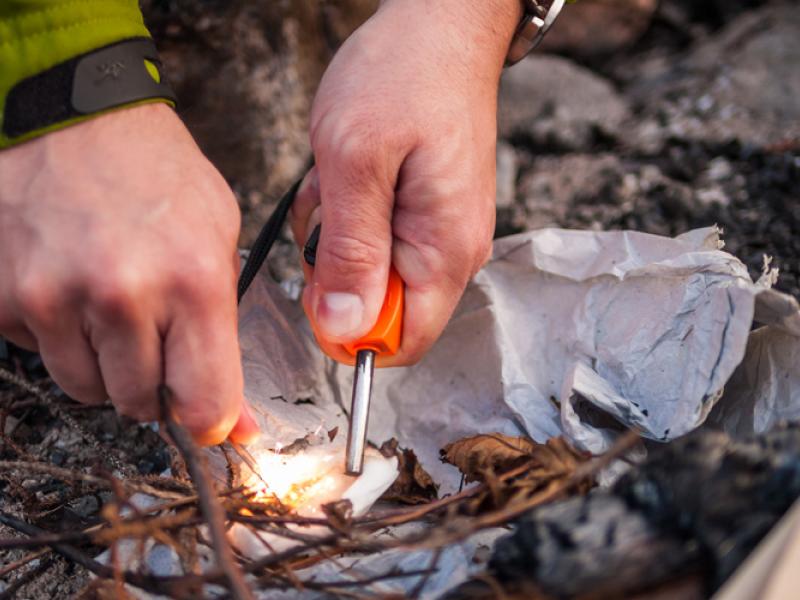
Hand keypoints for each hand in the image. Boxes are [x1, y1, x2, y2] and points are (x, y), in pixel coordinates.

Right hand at [0, 104, 257, 444]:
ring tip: (114, 305)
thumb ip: (226, 332)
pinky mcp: (6, 296)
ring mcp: (55, 297)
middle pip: (141, 404)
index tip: (207, 415)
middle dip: (156, 383)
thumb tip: (235, 425)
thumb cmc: (157, 174)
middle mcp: (122, 295)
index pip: (205, 402)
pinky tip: (74, 286)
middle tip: (157, 334)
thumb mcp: (219, 237)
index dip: (210, 419)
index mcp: (193, 280)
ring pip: (87, 388)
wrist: (74, 115)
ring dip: (106, 363)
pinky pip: (40, 354)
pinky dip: (61, 336)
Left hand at [290, 0, 520, 364]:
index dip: (349, 331)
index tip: (317, 282)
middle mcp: (453, 252)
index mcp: (444, 252)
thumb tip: (345, 330)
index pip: (403, 342)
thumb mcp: (356, 163)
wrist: (439, 27)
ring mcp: (441, 232)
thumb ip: (351, 253)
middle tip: (329, 210)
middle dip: (337, 270)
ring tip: (339, 180)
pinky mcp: (425, 213)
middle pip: (382, 311)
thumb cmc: (402, 78)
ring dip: (337, 236)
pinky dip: (347, 215)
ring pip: (371, 274)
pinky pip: (374, 240)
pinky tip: (348, 174)